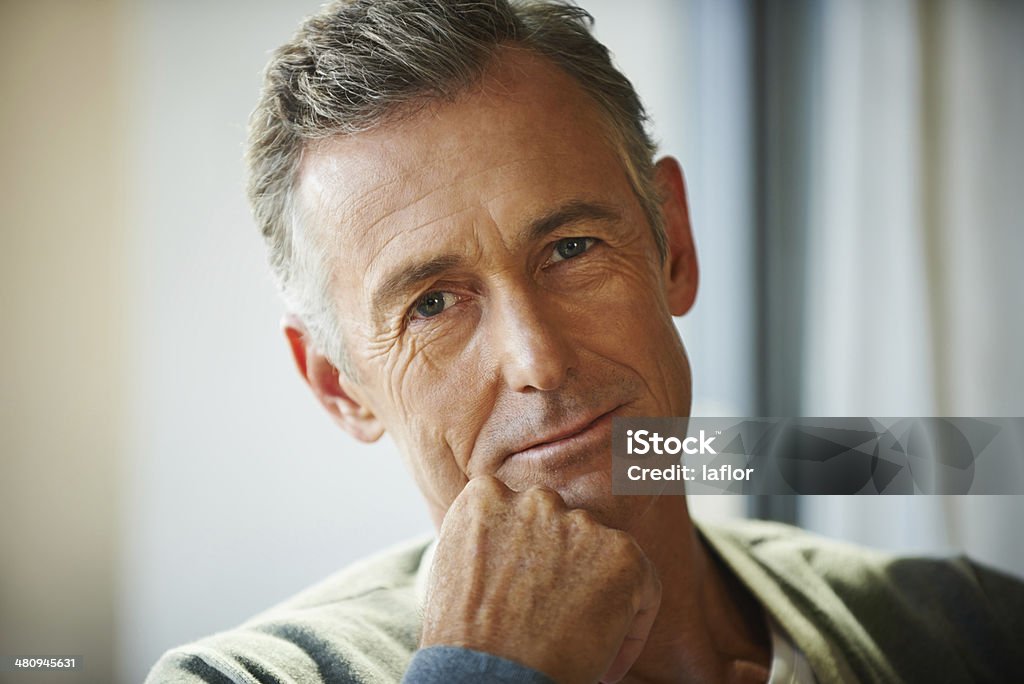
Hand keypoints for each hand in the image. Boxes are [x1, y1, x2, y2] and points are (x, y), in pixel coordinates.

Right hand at [420, 476, 661, 683]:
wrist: (490, 676)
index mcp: (487, 497)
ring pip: (602, 556)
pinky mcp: (622, 553)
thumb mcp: (454, 573)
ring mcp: (580, 523)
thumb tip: (516, 558)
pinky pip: (643, 587)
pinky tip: (606, 665)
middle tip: (555, 619)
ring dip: (596, 595)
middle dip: (564, 570)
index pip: (520, 514)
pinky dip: (631, 628)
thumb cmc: (464, 642)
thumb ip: (490, 546)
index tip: (530, 595)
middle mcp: (535, 499)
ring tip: (577, 645)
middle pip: (563, 529)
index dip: (531, 558)